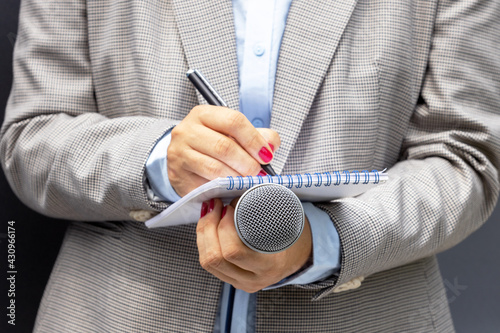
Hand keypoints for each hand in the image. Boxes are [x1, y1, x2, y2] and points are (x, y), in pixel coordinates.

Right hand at [167, 105, 280, 196]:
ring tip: (246, 181)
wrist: (185, 160)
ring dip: (237, 178)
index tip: (266, 155)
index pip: (233, 121)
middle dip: (247, 163)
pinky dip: (222, 188)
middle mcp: (186, 131)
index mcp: (203, 114)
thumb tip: (271, 145)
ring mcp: (179, 153)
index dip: (254, 139)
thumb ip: (258, 136)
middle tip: (258, 173)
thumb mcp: (234, 134)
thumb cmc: (213, 145)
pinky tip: (230, 188)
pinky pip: (205, 184)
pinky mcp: (178, 175)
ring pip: (214, 168)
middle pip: (224, 146)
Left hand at [196, 198, 311, 292]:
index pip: (234, 251)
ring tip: (210, 212)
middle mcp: (253, 279)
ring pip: (208, 262)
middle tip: (216, 205)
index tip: (229, 206)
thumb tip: (234, 194)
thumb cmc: (291, 233)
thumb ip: (261, 210)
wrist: (298, 256)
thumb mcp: (284, 222)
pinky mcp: (230, 280)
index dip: (224, 227)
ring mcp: (240, 282)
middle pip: (216, 258)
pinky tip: (208, 225)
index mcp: (269, 266)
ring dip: (203, 233)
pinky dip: (204, 241)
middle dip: (209, 227)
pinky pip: (208, 263)